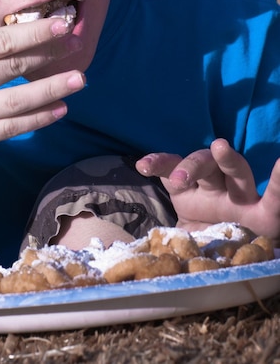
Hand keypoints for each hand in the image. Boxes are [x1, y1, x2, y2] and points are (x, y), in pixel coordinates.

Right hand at [0, 17, 84, 159]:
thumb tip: (20, 42)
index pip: (0, 42)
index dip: (34, 33)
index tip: (62, 24)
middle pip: (12, 68)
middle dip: (49, 55)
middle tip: (77, 45)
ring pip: (17, 102)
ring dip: (52, 90)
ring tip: (78, 80)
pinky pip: (11, 129)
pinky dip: (38, 119)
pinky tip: (59, 108)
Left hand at [135, 138, 279, 243]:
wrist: (235, 261)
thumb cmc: (202, 242)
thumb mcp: (179, 237)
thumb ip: (166, 235)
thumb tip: (144, 248)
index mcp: (189, 193)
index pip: (172, 171)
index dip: (159, 164)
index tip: (142, 166)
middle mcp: (214, 188)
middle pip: (202, 166)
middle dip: (190, 167)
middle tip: (179, 179)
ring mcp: (240, 197)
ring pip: (235, 171)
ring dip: (227, 159)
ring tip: (220, 147)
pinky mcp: (266, 213)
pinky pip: (274, 197)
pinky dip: (279, 182)